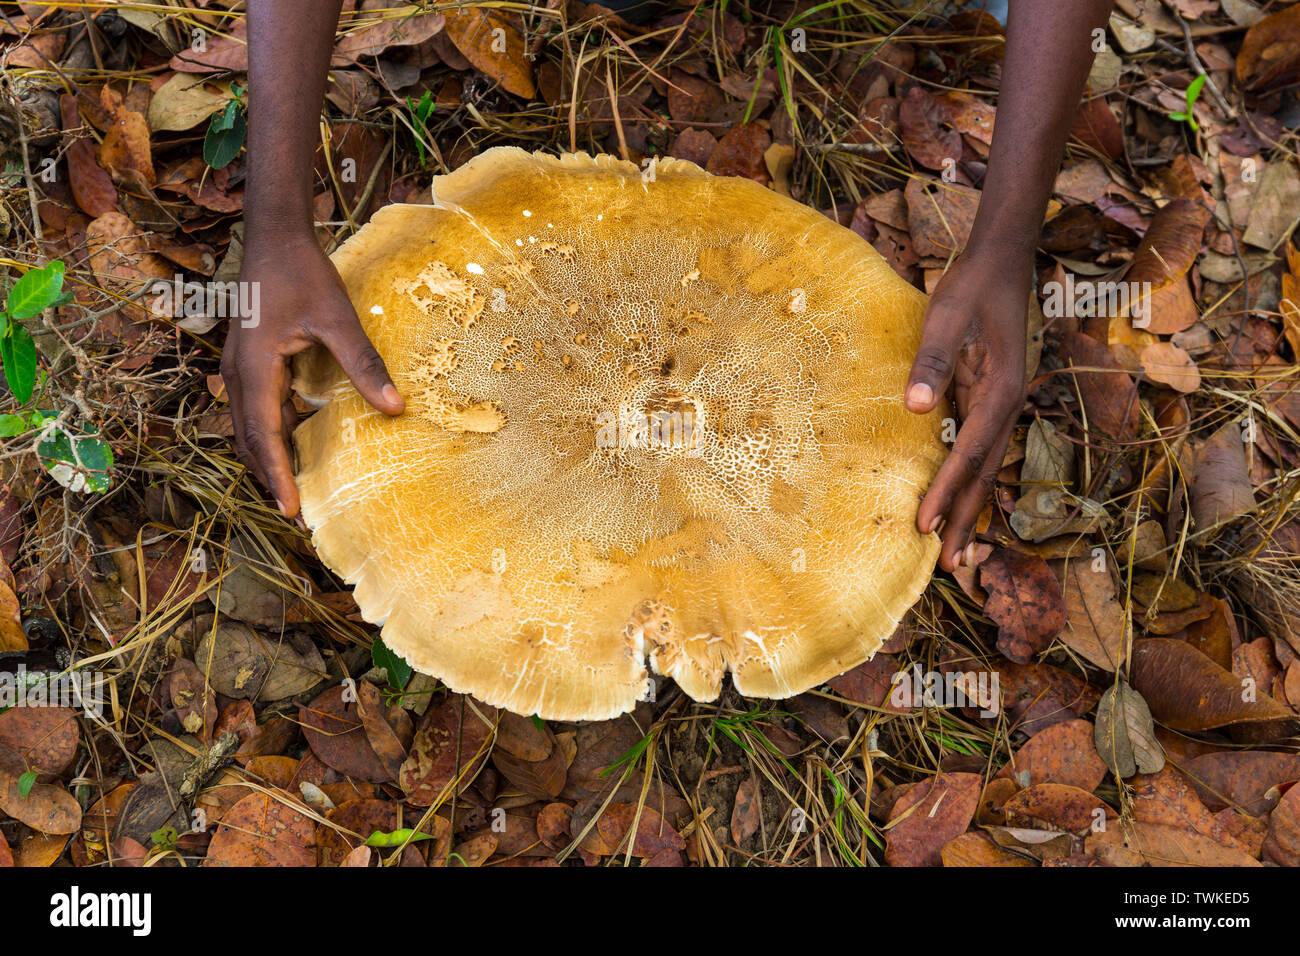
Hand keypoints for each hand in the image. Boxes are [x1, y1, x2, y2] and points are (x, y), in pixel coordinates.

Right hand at [221, 231, 404, 517]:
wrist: (273, 235)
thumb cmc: (303, 272)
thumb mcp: (337, 318)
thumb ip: (364, 364)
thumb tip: (395, 407)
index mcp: (254, 365)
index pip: (263, 433)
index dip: (277, 474)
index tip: (292, 509)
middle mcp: (237, 371)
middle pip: (248, 438)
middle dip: (270, 477)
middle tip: (296, 514)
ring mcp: (238, 367)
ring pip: (247, 426)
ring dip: (266, 459)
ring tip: (291, 491)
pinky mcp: (247, 361)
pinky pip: (254, 408)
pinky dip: (268, 434)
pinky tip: (290, 448)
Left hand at [904, 249, 1028, 572]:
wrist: (1000, 263)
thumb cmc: (970, 287)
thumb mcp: (946, 315)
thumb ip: (933, 360)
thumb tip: (914, 406)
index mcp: (1000, 390)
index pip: (969, 453)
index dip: (947, 492)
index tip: (925, 525)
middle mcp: (1008, 404)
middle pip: (985, 472)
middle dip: (966, 517)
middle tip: (949, 563)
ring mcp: (1003, 404)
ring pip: (987, 466)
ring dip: (971, 506)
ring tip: (955, 548)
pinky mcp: (992, 399)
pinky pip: (982, 450)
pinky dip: (970, 480)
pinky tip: (960, 500)